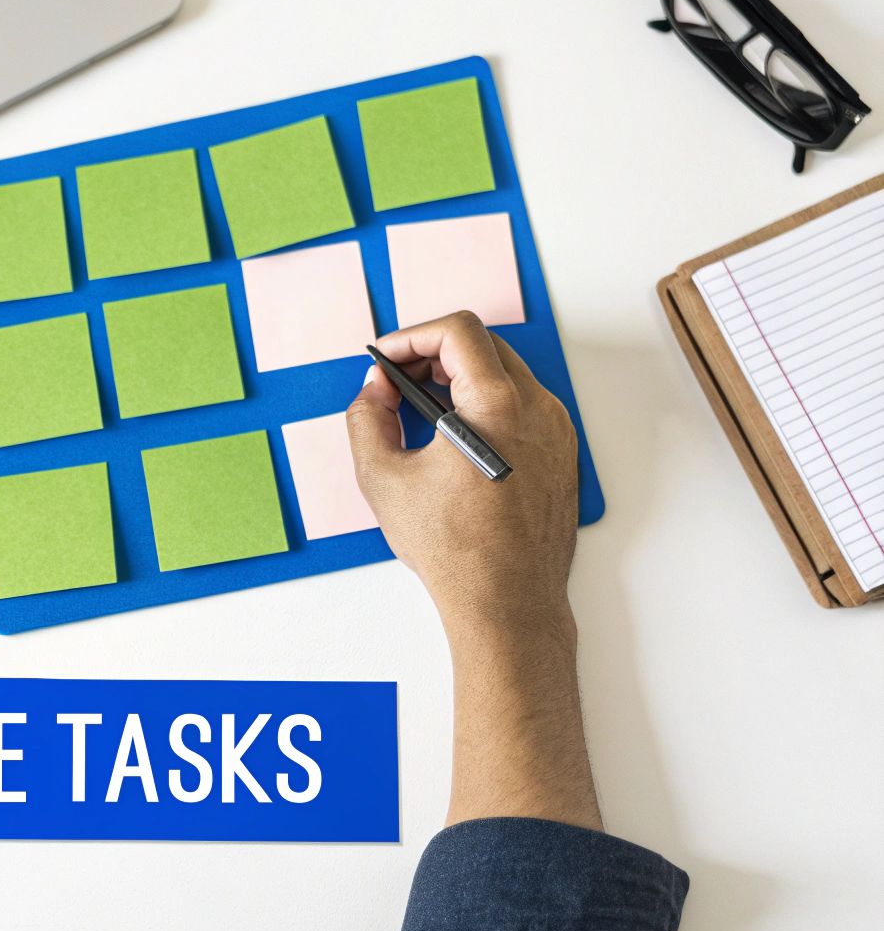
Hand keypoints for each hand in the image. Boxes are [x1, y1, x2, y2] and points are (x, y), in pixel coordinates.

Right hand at [345, 312, 577, 626]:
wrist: (508, 600)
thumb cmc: (456, 549)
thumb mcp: (383, 478)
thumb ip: (367, 419)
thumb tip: (374, 392)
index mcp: (497, 404)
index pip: (458, 330)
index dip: (413, 335)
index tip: (388, 359)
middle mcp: (537, 408)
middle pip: (484, 345)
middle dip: (434, 354)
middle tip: (398, 382)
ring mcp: (557, 430)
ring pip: (506, 374)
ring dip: (461, 378)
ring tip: (423, 411)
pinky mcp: (562, 454)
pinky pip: (523, 407)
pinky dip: (486, 406)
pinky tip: (456, 439)